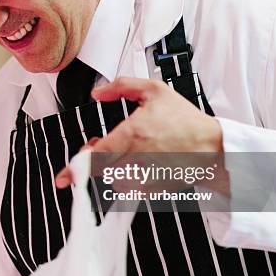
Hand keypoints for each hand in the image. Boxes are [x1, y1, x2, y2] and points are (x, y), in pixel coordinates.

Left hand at [55, 77, 225, 191]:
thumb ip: (122, 86)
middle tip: (94, 150)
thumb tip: (97, 93)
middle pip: (99, 170)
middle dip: (90, 162)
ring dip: (107, 168)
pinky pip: (127, 187)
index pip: (96, 156)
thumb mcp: (154, 91)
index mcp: (133, 134)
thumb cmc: (185, 119)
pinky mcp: (151, 189)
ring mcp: (145, 177)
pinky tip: (134, 163)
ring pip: (111, 179)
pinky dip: (124, 177)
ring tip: (120, 153)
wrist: (212, 147)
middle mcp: (137, 159)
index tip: (63, 178)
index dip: (76, 168)